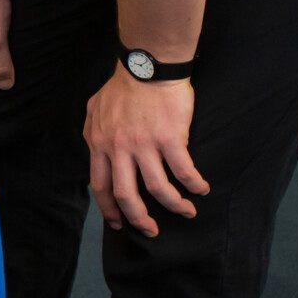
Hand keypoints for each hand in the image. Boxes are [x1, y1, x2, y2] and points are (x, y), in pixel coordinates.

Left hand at [84, 70, 207, 235]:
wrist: (146, 67)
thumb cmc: (122, 86)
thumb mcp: (95, 109)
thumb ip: (95, 132)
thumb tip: (96, 148)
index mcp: (98, 142)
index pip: (99, 184)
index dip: (109, 209)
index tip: (118, 224)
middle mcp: (118, 148)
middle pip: (125, 195)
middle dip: (138, 219)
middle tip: (151, 230)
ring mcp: (143, 145)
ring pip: (157, 189)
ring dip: (174, 206)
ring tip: (186, 212)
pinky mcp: (169, 139)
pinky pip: (184, 172)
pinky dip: (195, 185)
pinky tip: (202, 189)